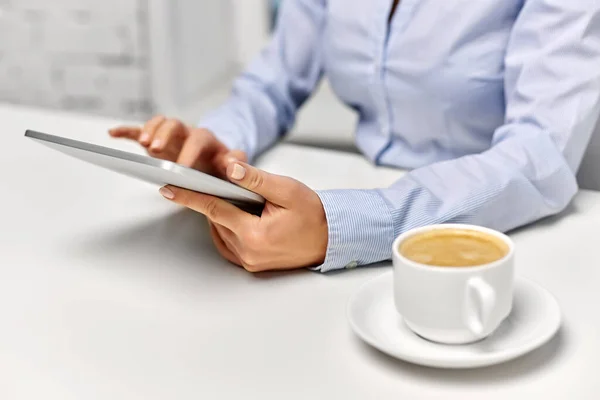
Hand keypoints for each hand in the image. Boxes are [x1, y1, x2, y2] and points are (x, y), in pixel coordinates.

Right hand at [109, 115, 245, 176]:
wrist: (215, 163)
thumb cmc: (222, 167)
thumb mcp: (233, 167)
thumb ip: (236, 164)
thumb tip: (233, 165)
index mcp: (206, 139)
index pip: (198, 140)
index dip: (190, 152)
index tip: (183, 168)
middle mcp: (186, 133)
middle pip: (174, 125)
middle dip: (164, 136)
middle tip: (156, 150)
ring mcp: (169, 136)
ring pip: (158, 125)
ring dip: (149, 132)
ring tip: (142, 145)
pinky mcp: (156, 141)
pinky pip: (139, 132)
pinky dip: (126, 131)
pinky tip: (113, 133)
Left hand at [158, 162, 328, 271]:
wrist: (330, 238)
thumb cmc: (312, 214)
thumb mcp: (287, 189)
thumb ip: (256, 179)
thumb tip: (231, 169)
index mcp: (255, 234)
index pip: (214, 209)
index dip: (189, 196)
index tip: (167, 188)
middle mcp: (248, 252)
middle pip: (216, 219)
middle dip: (216, 200)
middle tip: (228, 185)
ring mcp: (249, 261)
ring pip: (220, 231)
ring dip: (223, 214)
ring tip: (243, 202)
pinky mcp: (251, 264)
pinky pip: (228, 243)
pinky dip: (228, 227)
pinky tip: (242, 216)